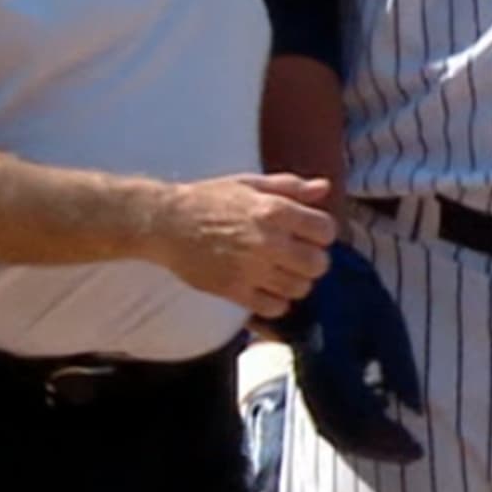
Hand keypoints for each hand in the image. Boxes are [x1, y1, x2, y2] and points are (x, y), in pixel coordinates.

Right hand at [148, 174, 334, 318]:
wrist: (165, 222)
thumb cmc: (208, 199)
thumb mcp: (249, 184)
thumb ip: (289, 186)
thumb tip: (323, 188)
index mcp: (273, 210)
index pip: (325, 230)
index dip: (320, 232)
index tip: (307, 233)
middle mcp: (267, 241)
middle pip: (318, 264)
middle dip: (311, 259)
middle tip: (295, 255)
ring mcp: (252, 269)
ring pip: (300, 288)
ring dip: (294, 281)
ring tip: (279, 272)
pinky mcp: (235, 290)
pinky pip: (274, 307)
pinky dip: (275, 301)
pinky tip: (265, 288)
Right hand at [272, 241, 425, 463]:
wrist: (316, 275)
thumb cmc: (356, 291)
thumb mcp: (386, 321)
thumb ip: (400, 366)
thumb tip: (416, 410)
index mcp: (335, 359)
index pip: (362, 416)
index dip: (390, 438)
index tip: (418, 447)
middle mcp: (316, 374)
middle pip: (344, 430)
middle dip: (379, 448)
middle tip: (412, 453)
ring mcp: (308, 377)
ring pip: (331, 427)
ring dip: (364, 443)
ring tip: (397, 447)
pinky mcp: (309, 378)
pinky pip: (325, 416)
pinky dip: (350, 431)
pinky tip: (375, 425)